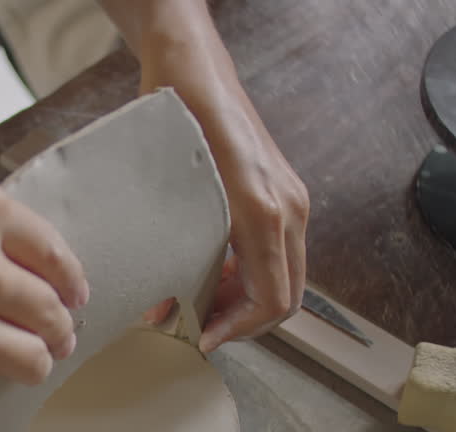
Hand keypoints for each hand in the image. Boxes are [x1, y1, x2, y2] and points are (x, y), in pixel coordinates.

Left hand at [127, 5, 308, 352]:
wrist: (191, 67)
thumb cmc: (174, 119)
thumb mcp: (171, 191)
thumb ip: (177, 253)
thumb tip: (165, 311)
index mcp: (265, 212)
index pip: (271, 300)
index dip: (236, 332)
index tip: (200, 341)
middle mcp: (289, 208)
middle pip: (285, 298)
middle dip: (242, 323)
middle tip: (195, 331)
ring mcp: (291, 199)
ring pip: (282, 277)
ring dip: (244, 301)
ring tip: (195, 305)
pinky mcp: (281, 193)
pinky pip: (276, 253)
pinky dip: (247, 275)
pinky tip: (207, 272)